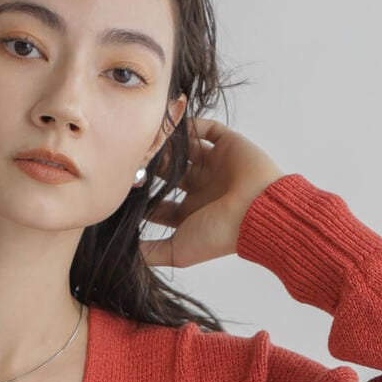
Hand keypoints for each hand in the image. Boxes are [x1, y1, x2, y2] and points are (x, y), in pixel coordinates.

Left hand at [138, 116, 284, 270]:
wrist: (258, 212)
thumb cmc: (220, 235)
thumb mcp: (178, 252)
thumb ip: (151, 253)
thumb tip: (126, 255)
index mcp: (192, 213)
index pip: (160, 203)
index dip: (143, 197)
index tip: (123, 188)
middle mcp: (202, 188)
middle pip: (169, 173)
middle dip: (152, 166)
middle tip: (134, 159)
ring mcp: (216, 166)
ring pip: (185, 150)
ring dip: (169, 145)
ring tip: (150, 139)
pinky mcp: (229, 145)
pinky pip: (207, 129)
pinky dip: (191, 125)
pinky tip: (173, 125)